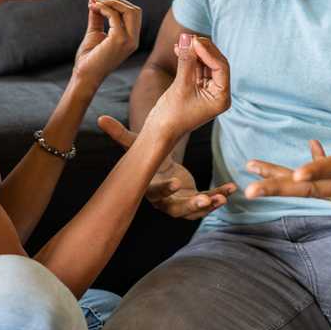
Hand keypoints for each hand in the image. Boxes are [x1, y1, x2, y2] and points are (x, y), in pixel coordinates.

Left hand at [72, 0, 141, 85]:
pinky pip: (115, 16)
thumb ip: (97, 14)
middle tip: (97, 3)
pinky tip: (93, 9)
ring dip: (111, 3)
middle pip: (135, 10)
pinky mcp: (119, 40)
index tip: (97, 3)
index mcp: (131, 39)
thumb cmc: (89, 57)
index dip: (117, 4)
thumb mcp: (95, 31)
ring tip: (95, 5)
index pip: (133, 14)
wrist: (84, 75)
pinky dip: (104, 9)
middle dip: (116, 1)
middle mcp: (134, 40)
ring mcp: (129, 41)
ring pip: (130, 11)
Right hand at [99, 116, 236, 219]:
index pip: (155, 192)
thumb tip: (100, 118)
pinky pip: (208, 202)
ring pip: (194, 211)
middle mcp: (164, 201)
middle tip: (204, 200)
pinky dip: (219, 195)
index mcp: (149, 188)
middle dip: (191, 206)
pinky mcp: (193, 202)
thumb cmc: (147, 157)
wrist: (159, 169)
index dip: (165, 189)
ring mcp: (179, 204)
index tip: (176, 182)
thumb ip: (120, 135)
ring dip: (209, 205)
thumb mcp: (136, 146)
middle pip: (176, 209)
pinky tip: (230, 188)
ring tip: (222, 196)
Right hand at [143, 33, 230, 141]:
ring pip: (206, 63)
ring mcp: (208, 90)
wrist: (159, 131)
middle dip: (202, 49)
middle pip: (216, 63)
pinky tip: (179, 49)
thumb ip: (186, 61)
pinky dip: (189, 58)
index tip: (194, 41)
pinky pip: (196, 68)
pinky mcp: (197, 88)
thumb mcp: (180, 86)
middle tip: (188, 37)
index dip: (209, 52)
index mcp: (222, 98)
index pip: (221, 68)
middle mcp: (218, 94)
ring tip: (181, 42)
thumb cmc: (171, 115)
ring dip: (194, 52)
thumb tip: (187, 38)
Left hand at [244, 81, 330, 235]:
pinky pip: (316, 189)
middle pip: (312, 189)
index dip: (320, 170)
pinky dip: (300, 177)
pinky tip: (279, 169)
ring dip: (277, 184)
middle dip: (280, 188)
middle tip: (250, 189)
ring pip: (307, 192)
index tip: (299, 174)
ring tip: (248, 178)